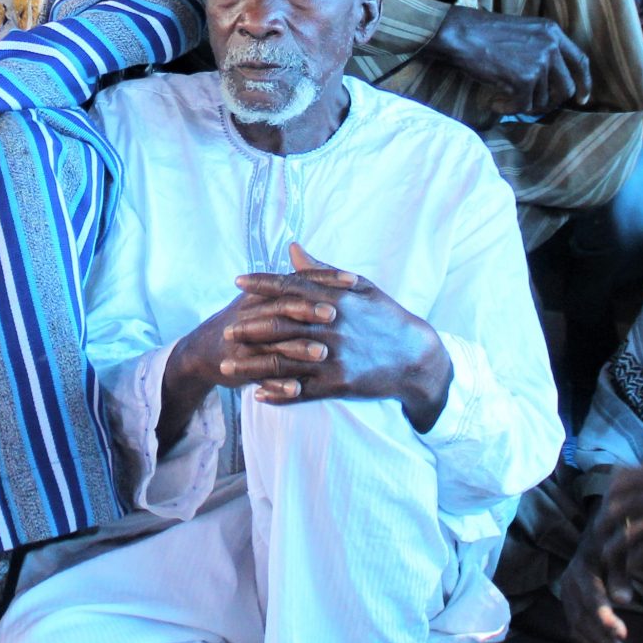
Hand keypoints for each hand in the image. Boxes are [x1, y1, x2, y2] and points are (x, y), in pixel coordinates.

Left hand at [214, 243, 450, 427]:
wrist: (416, 357)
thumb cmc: (385, 317)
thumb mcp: (360, 287)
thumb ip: (322, 271)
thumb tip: (293, 248)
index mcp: (335, 299)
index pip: (291, 288)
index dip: (262, 284)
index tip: (238, 281)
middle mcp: (331, 327)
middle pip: (280, 326)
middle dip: (249, 327)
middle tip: (226, 330)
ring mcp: (334, 357)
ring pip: (283, 361)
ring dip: (252, 365)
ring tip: (228, 366)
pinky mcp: (339, 384)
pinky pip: (301, 391)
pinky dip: (278, 393)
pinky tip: (257, 394)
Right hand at [430, 9, 590, 122]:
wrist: (461, 34)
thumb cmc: (484, 34)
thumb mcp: (523, 32)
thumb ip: (542, 49)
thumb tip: (553, 82)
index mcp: (552, 32)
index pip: (581, 61)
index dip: (584, 83)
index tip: (582, 99)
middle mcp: (551, 45)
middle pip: (566, 87)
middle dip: (551, 102)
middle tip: (533, 106)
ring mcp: (539, 62)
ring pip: (544, 100)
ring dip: (524, 105)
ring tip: (505, 100)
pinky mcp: (525, 78)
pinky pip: (524, 106)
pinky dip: (509, 109)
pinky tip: (496, 103)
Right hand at [560, 528, 634, 642]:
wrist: (593, 541)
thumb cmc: (611, 547)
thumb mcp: (619, 553)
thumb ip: (620, 575)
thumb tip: (623, 601)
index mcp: (581, 571)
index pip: (591, 598)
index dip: (605, 617)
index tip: (623, 634)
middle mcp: (569, 587)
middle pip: (582, 620)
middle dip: (603, 641)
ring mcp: (566, 600)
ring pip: (577, 631)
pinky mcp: (570, 611)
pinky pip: (577, 635)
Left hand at [595, 455, 642, 581]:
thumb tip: (620, 477)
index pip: (614, 487)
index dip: (605, 503)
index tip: (604, 514)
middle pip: (614, 512)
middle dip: (603, 528)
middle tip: (600, 538)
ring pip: (627, 535)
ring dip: (615, 549)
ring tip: (610, 556)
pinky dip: (635, 560)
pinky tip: (633, 564)